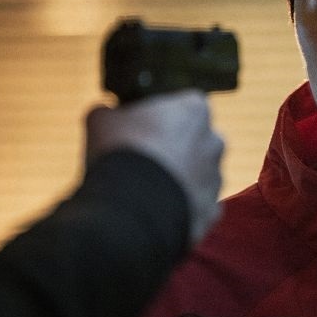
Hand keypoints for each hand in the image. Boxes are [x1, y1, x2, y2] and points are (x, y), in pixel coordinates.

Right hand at [84, 90, 223, 243]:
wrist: (132, 209)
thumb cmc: (120, 154)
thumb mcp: (101, 120)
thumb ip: (109, 112)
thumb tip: (106, 114)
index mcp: (194, 110)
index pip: (182, 105)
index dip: (159, 117)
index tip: (140, 128)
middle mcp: (213, 141)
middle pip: (194, 141)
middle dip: (174, 149)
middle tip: (143, 160)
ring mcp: (215, 178)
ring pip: (197, 175)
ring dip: (178, 179)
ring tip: (145, 190)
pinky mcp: (211, 211)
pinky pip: (196, 206)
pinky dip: (181, 208)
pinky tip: (155, 211)